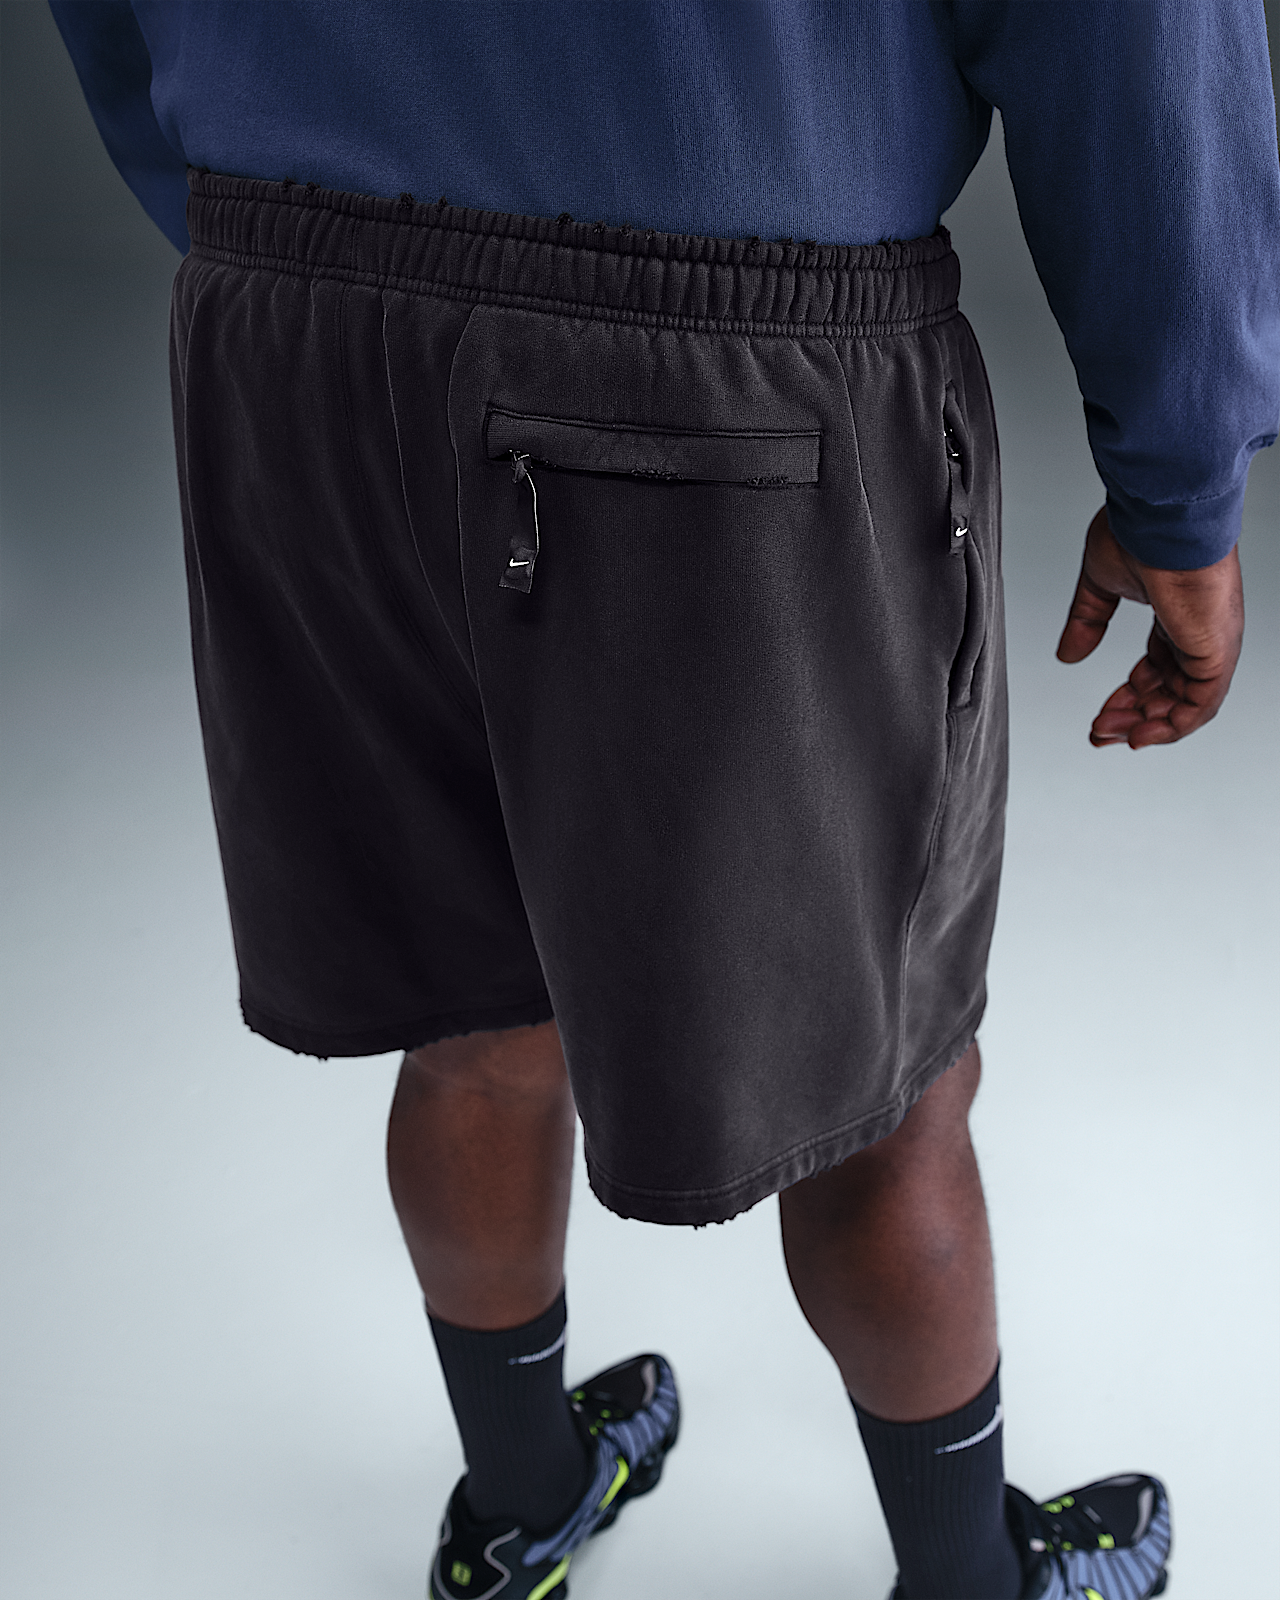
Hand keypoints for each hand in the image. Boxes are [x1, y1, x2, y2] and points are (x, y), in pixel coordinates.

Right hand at [1056, 506, 1243, 747]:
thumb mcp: (1100, 585)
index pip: (1158, 668)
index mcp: (1176, 615)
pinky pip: (1201, 705)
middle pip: (1170, 691)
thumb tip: (1068, 654)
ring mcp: (1211, 644)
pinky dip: (1172, 727)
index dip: (1130, 694)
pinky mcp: (1216, 652)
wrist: (1161, 517)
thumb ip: (1087, 622)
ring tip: (1109, 735)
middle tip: (1099, 732)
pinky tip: (1141, 736)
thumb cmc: (1139, 532)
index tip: (1102, 713)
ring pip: (1186, 705)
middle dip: (1133, 716)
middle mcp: (1198, 632)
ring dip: (1146, 726)